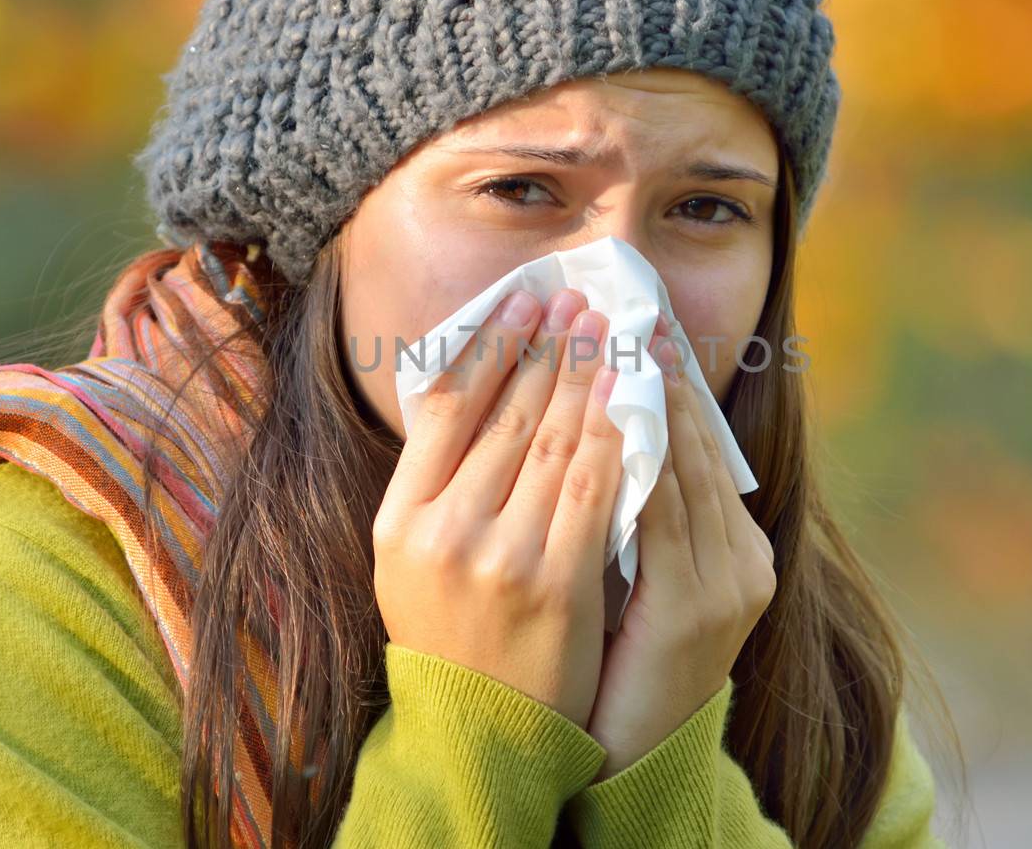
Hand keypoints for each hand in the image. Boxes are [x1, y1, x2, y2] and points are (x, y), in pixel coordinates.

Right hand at [372, 287, 625, 726]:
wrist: (483, 730)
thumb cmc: (451, 632)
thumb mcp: (409, 558)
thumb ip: (435, 483)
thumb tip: (474, 388)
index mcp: (398, 518)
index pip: (448, 407)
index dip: (492, 346)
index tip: (526, 303)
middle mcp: (442, 531)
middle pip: (506, 415)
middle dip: (549, 348)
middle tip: (580, 300)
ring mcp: (499, 557)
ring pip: (553, 441)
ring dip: (587, 376)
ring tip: (610, 331)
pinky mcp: (557, 583)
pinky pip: (595, 489)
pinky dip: (615, 434)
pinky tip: (632, 396)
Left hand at [583, 314, 776, 778]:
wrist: (635, 758)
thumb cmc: (622, 666)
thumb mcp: (640, 581)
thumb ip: (636, 518)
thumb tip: (600, 437)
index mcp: (736, 549)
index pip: (698, 447)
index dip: (667, 382)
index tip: (635, 325)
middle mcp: (744, 558)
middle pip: (697, 445)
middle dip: (657, 373)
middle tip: (626, 306)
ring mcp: (729, 582)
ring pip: (684, 468)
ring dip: (648, 398)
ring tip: (619, 337)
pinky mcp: (698, 607)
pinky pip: (664, 513)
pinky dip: (640, 455)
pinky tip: (615, 412)